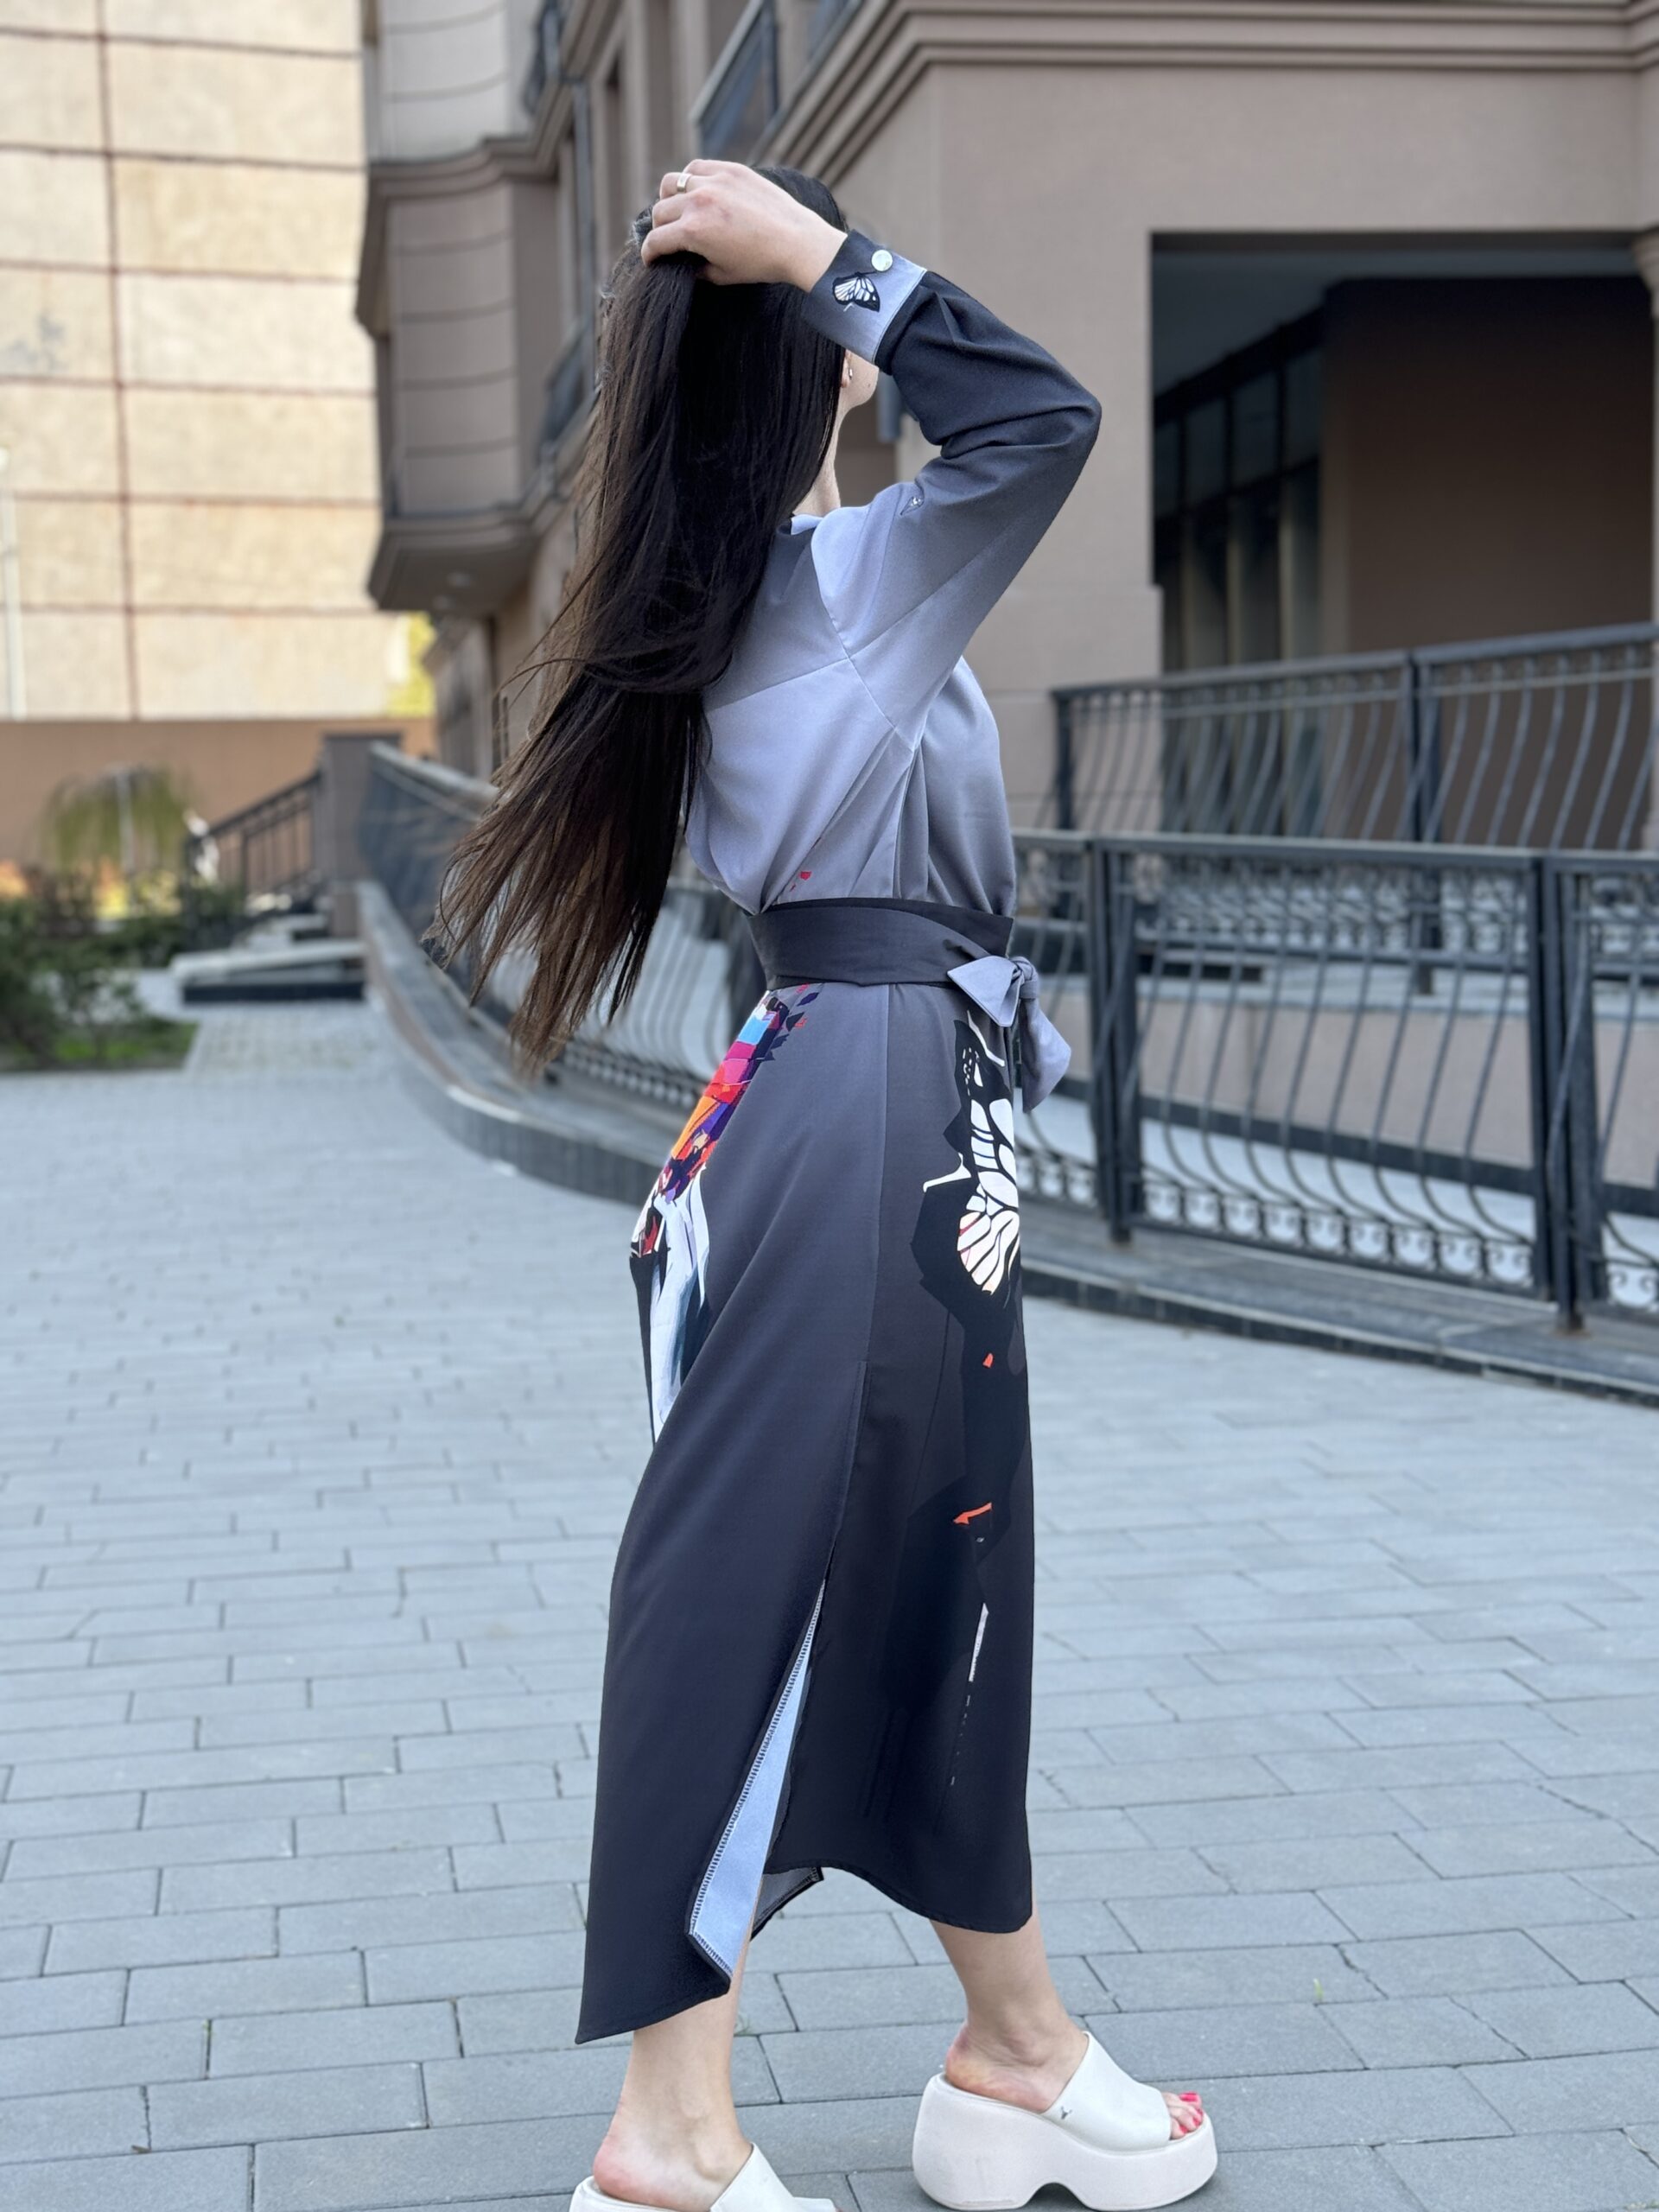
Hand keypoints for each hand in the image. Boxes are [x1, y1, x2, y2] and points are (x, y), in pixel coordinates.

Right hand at [640, 160, 843, 289]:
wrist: (796, 242)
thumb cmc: (761, 264)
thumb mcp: (723, 275)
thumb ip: (697, 268)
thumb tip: (684, 263)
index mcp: (693, 231)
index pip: (656, 240)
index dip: (649, 253)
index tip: (651, 258)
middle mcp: (698, 201)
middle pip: (660, 210)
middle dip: (660, 228)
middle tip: (668, 237)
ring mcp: (714, 181)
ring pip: (671, 182)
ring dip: (669, 198)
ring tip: (677, 209)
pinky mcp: (730, 170)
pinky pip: (696, 167)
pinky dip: (690, 178)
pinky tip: (696, 190)